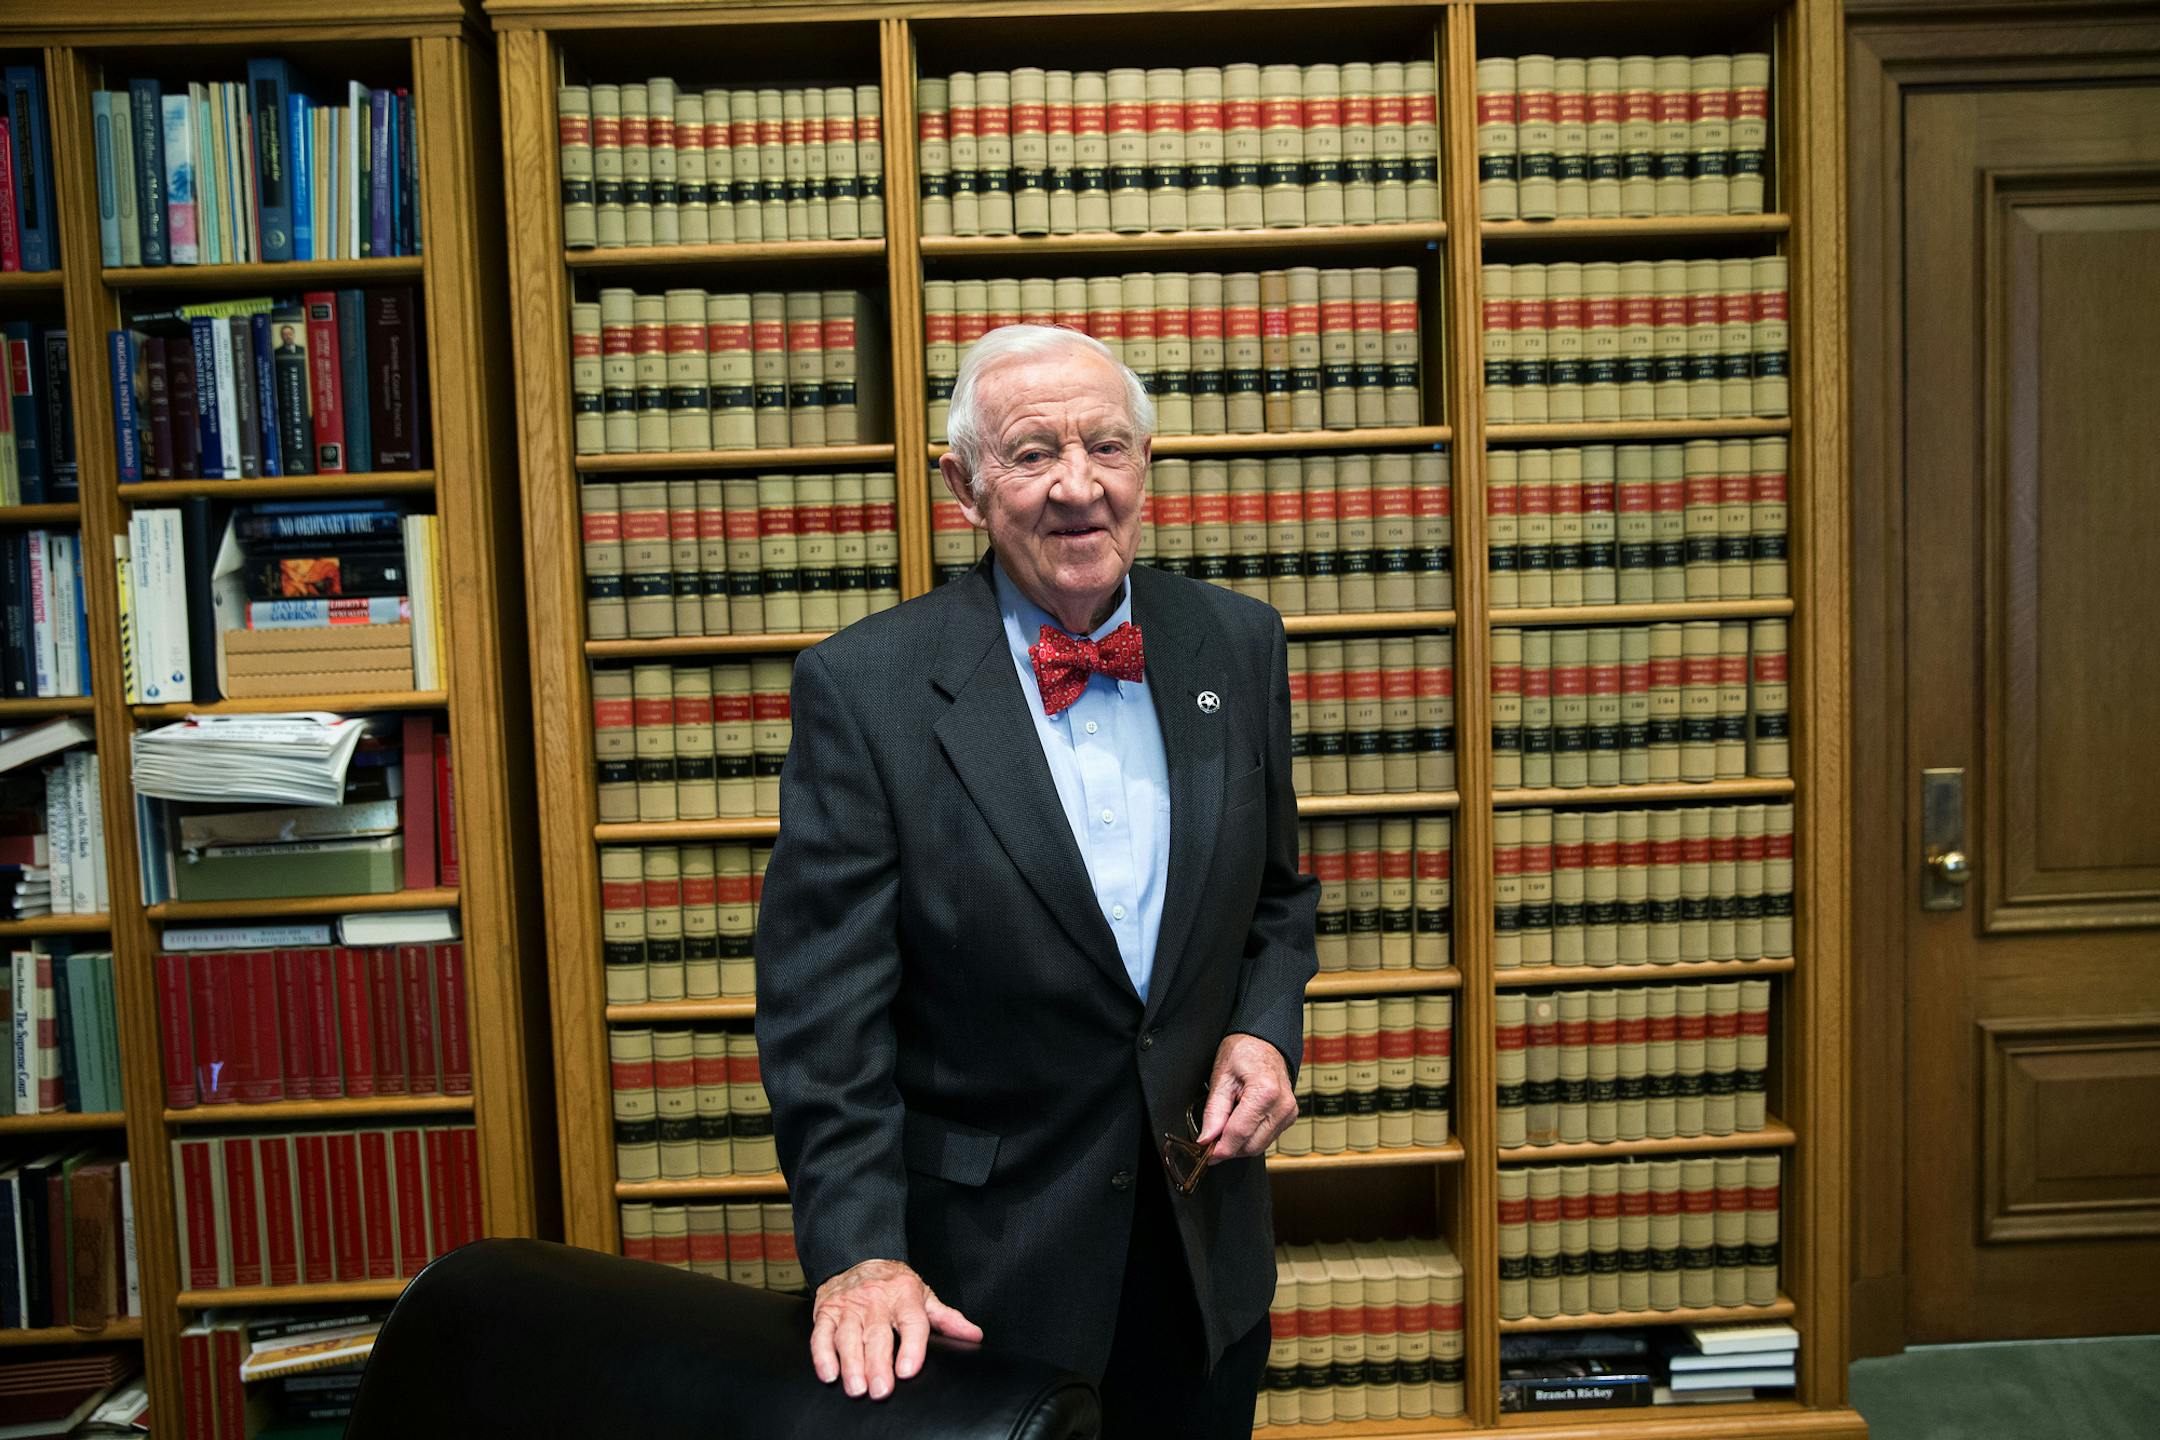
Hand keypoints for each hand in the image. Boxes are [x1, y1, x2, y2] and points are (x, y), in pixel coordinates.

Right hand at [810, 1258, 983, 1399]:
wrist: (856, 1256)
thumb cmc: (893, 1284)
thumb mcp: (923, 1295)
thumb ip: (946, 1318)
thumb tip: (974, 1335)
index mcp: (904, 1295)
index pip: (911, 1322)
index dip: (911, 1347)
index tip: (908, 1371)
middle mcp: (875, 1300)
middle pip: (876, 1334)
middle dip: (877, 1363)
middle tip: (880, 1390)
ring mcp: (849, 1305)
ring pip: (848, 1336)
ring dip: (851, 1363)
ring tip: (857, 1388)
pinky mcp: (826, 1311)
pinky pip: (821, 1334)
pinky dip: (822, 1354)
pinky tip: (829, 1374)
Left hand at [1193, 1032, 1297, 1162]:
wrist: (1263, 1043)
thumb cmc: (1243, 1053)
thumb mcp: (1221, 1077)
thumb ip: (1214, 1112)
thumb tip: (1206, 1139)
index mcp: (1265, 1092)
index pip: (1239, 1133)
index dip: (1219, 1148)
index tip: (1205, 1154)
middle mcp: (1282, 1105)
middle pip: (1251, 1145)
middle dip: (1229, 1148)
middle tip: (1210, 1141)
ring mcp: (1289, 1113)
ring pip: (1259, 1146)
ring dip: (1239, 1144)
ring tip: (1225, 1126)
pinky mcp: (1289, 1118)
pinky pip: (1267, 1139)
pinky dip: (1250, 1137)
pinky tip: (1240, 1122)